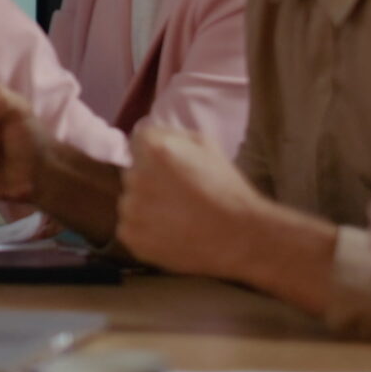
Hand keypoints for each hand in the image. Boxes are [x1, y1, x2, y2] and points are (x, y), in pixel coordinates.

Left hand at [117, 124, 275, 277]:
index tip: (170, 168)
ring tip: (175, 216)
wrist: (241, 237)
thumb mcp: (206, 145)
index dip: (154, 155)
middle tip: (176, 194)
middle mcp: (135, 177)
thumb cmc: (227, 188)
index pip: (137, 142)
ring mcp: (130, 209)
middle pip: (132, 172)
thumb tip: (147, 134)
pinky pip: (129, 227)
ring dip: (145, 206)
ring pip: (130, 201)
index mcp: (153, 149)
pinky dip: (144, 230)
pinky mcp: (130, 235)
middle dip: (149, 179)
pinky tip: (169, 233)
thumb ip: (172, 134)